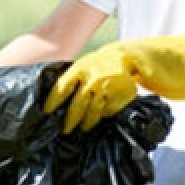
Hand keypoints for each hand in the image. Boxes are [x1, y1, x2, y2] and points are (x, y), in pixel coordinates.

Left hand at [45, 35, 184, 132]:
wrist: (137, 55)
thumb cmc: (109, 62)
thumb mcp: (90, 65)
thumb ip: (77, 78)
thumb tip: (62, 97)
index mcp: (80, 67)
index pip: (61, 86)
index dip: (53, 101)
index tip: (46, 112)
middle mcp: (92, 76)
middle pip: (77, 103)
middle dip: (70, 118)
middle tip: (65, 129)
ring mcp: (108, 86)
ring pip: (93, 110)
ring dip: (87, 121)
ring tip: (82, 128)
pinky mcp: (122, 95)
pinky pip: (109, 110)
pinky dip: (103, 116)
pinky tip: (100, 121)